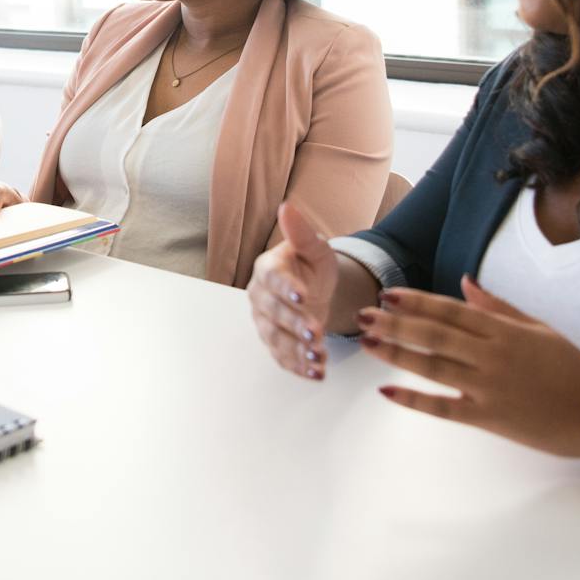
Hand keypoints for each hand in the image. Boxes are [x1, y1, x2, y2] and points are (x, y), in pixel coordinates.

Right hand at [247, 204, 338, 380]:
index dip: (286, 288)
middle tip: (315, 332)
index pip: (273, 279)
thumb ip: (301, 232)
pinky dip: (299, 367)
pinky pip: (282, 357)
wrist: (315, 289)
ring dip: (296, 350)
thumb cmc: (311, 265)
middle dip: (294, 323)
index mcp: (267, 269)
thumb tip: (287, 207)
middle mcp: (260, 297)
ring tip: (318, 357)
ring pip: (276, 339)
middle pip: (273, 312)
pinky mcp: (275, 343)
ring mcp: (266, 322)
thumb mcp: (314, 248)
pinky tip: (316, 373)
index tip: (302, 295)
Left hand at [359, 275, 579, 457]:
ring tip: (368, 344)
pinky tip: (388, 392)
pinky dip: (415, 400)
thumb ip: (499, 308)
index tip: (389, 294)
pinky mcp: (489, 418)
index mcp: (503, 330)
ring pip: (433, 366)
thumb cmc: (571, 366)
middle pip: (434, 335)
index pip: (451, 310)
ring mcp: (488, 387)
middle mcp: (491, 354)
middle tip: (364, 316)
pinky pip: (445, 408)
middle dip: (396, 324)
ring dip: (397, 354)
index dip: (417, 302)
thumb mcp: (538, 328)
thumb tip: (465, 284)